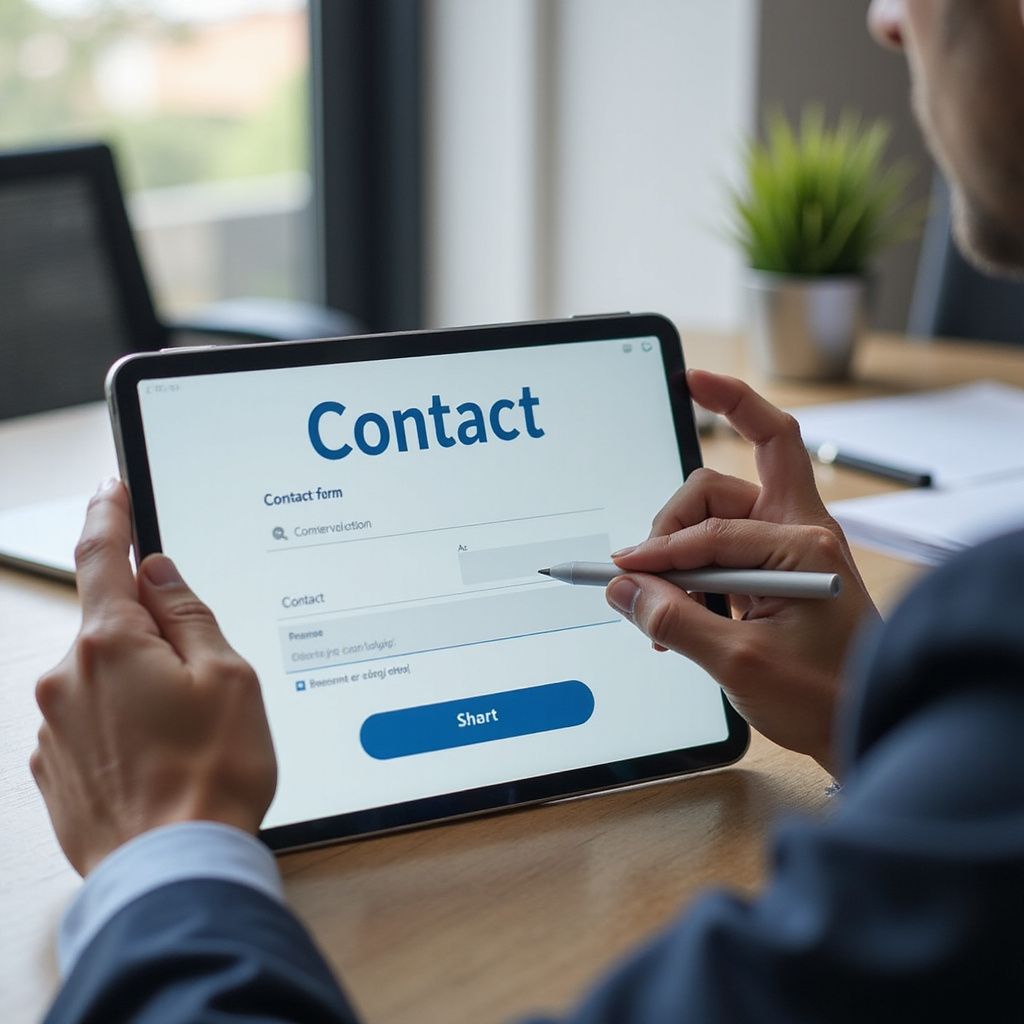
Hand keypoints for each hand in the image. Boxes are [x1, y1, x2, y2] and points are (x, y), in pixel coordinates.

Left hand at [30, 480, 276, 875]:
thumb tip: (160, 574)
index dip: (111, 516)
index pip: (103, 557)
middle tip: (205, 677)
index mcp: (111, 646)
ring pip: (104, 677)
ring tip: (190, 738)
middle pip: (113, 625)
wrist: (173, 871)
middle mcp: (67, 680)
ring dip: (142, 686)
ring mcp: (54, 728)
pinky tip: (163, 760)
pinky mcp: (53, 768)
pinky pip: (92, 721)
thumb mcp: (228, 677)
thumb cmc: (211, 777)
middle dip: (154, 635)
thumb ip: (190, 614)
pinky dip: (125, 725)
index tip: (113, 490)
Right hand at [605, 370, 879, 775]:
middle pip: (717, 488)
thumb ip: (673, 621)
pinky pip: (719, 549)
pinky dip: (692, 573)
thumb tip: (624, 590)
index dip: (660, 551)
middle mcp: (797, 532)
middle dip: (673, 521)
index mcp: (803, 545)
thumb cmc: (825, 695)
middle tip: (648, 572)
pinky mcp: (774, 571)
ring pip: (712, 515)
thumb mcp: (739, 663)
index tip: (623, 572)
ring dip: (679, 550)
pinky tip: (680, 614)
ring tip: (664, 603)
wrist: (864, 724)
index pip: (710, 531)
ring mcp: (785, 550)